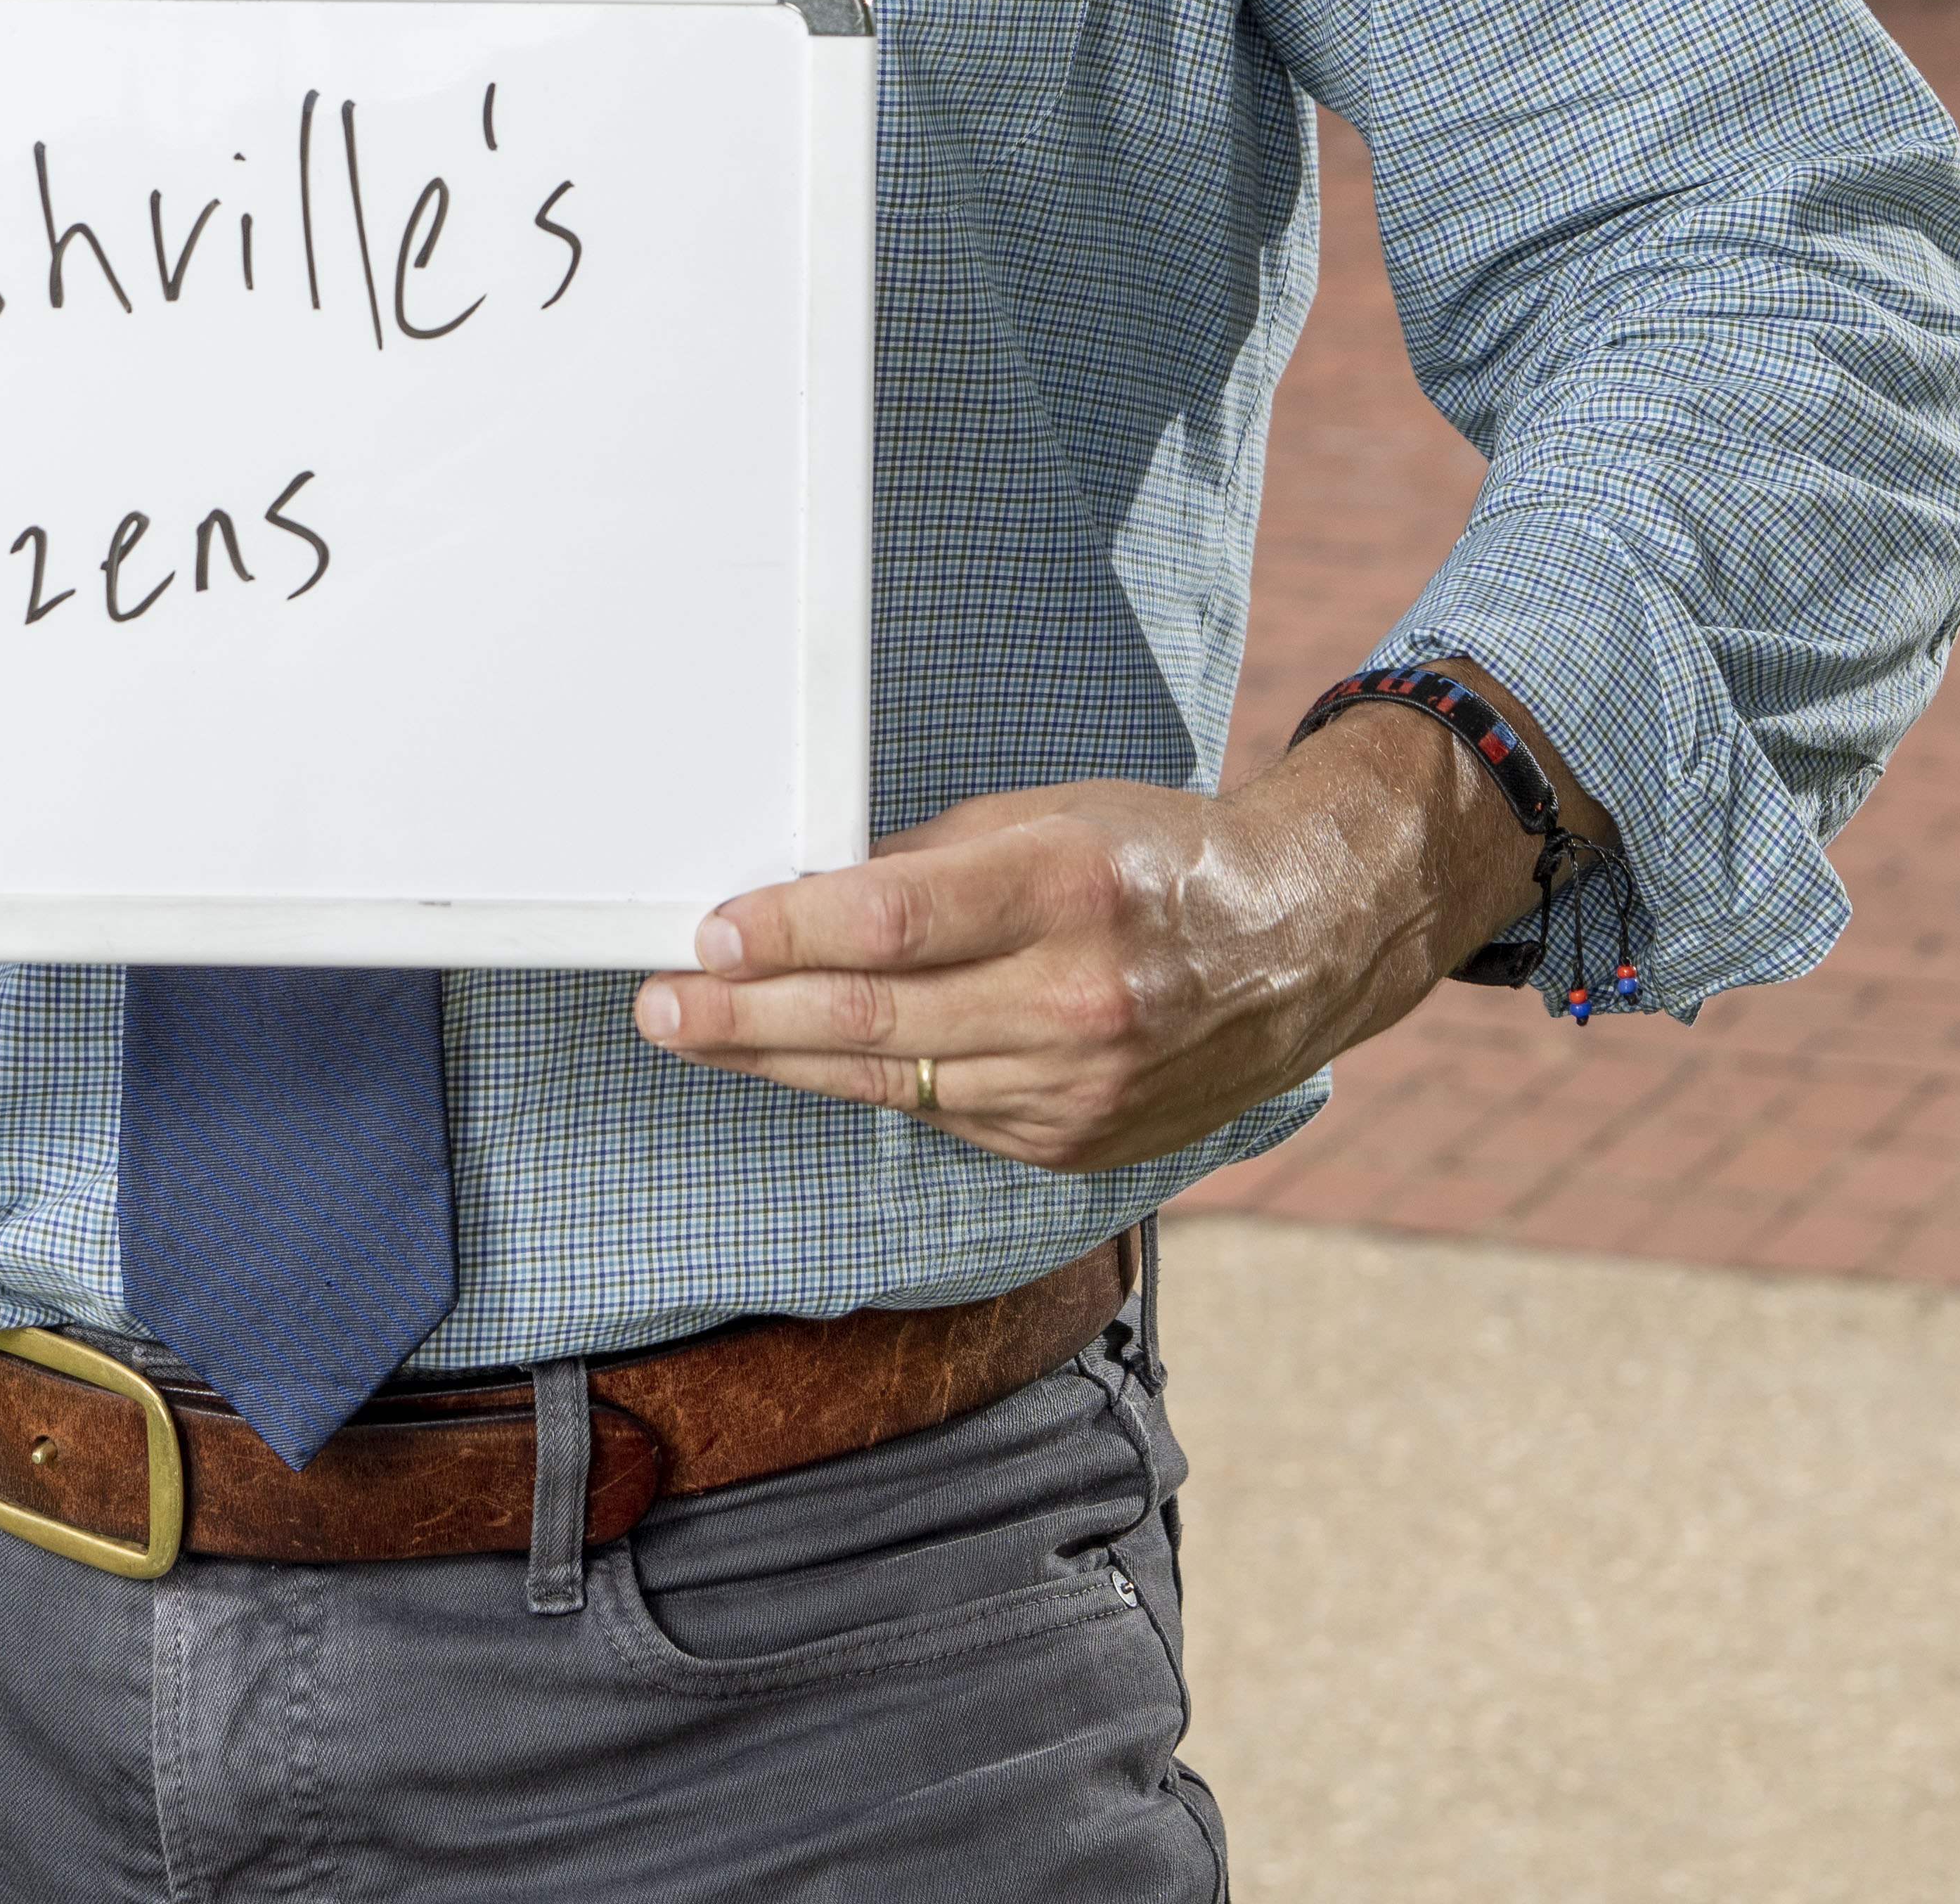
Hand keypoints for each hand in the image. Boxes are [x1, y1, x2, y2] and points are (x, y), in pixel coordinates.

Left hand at [626, 695, 1589, 1176]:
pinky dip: (872, 1082)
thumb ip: (929, 861)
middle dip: (744, 1014)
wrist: (1301, 946)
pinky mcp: (1073, 1144)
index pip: (895, 920)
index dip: (786, 932)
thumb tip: (804, 896)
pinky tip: (810, 1059)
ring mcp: (1078, 1087)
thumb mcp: (1051, 815)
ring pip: (890, 1079)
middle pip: (873, 1017)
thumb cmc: (1162, 860)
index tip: (706, 932)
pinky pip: (942, 1112)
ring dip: (779, 1059)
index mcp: (1072, 887)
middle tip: (659, 1002)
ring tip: (697, 1032)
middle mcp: (1078, 998)